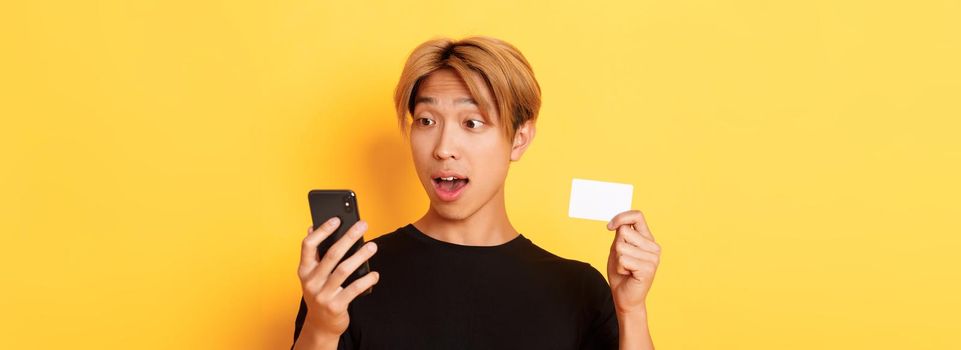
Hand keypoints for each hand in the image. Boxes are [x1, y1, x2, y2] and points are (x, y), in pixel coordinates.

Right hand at [297, 217, 379, 338]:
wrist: (320, 326)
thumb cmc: (320, 294)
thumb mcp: (312, 275)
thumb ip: (314, 254)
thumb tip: (311, 227)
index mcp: (304, 271)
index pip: (308, 245)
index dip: (322, 231)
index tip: (336, 219)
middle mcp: (311, 282)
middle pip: (332, 254)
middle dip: (348, 238)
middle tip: (362, 225)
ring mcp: (323, 295)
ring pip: (344, 270)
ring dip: (360, 256)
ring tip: (372, 246)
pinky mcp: (336, 306)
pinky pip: (354, 289)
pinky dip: (366, 280)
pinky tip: (375, 274)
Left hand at [606, 210, 659, 314]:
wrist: (625, 297)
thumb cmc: (621, 273)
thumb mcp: (618, 249)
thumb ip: (621, 235)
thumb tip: (619, 223)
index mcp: (647, 239)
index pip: (637, 216)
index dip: (621, 217)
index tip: (610, 227)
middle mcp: (653, 246)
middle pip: (624, 231)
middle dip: (616, 246)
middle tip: (623, 261)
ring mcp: (653, 257)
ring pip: (621, 246)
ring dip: (617, 259)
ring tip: (626, 269)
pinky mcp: (648, 268)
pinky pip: (623, 259)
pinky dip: (619, 267)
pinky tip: (628, 274)